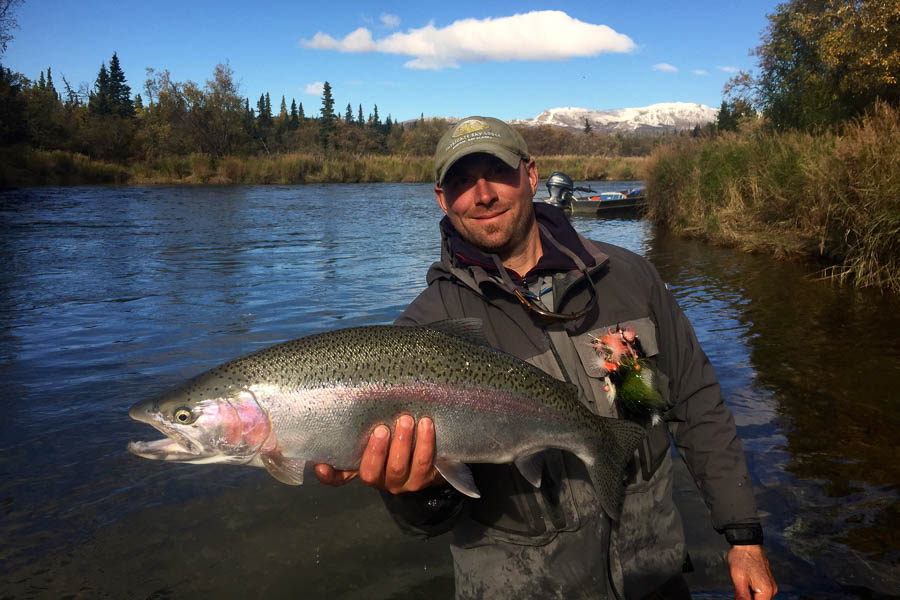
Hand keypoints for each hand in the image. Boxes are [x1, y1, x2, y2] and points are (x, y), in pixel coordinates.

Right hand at [314, 415, 442, 493]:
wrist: (432, 457)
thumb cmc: (398, 441)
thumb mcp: (380, 436)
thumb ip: (365, 429)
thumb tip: (350, 403)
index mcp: (364, 469)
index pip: (339, 478)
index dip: (329, 475)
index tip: (321, 465)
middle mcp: (380, 480)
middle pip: (372, 472)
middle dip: (376, 450)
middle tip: (382, 428)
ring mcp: (403, 482)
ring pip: (399, 467)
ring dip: (402, 443)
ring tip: (406, 420)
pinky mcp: (424, 478)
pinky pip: (424, 462)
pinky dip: (425, 442)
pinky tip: (426, 423)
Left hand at [728, 544, 776, 598]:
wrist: (747, 544)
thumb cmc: (743, 557)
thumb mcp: (739, 579)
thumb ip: (742, 596)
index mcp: (766, 591)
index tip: (740, 596)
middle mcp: (771, 589)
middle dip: (748, 598)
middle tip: (739, 591)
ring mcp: (770, 585)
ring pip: (759, 598)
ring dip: (749, 595)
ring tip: (742, 585)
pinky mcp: (767, 582)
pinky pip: (760, 592)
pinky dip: (751, 591)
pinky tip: (745, 584)